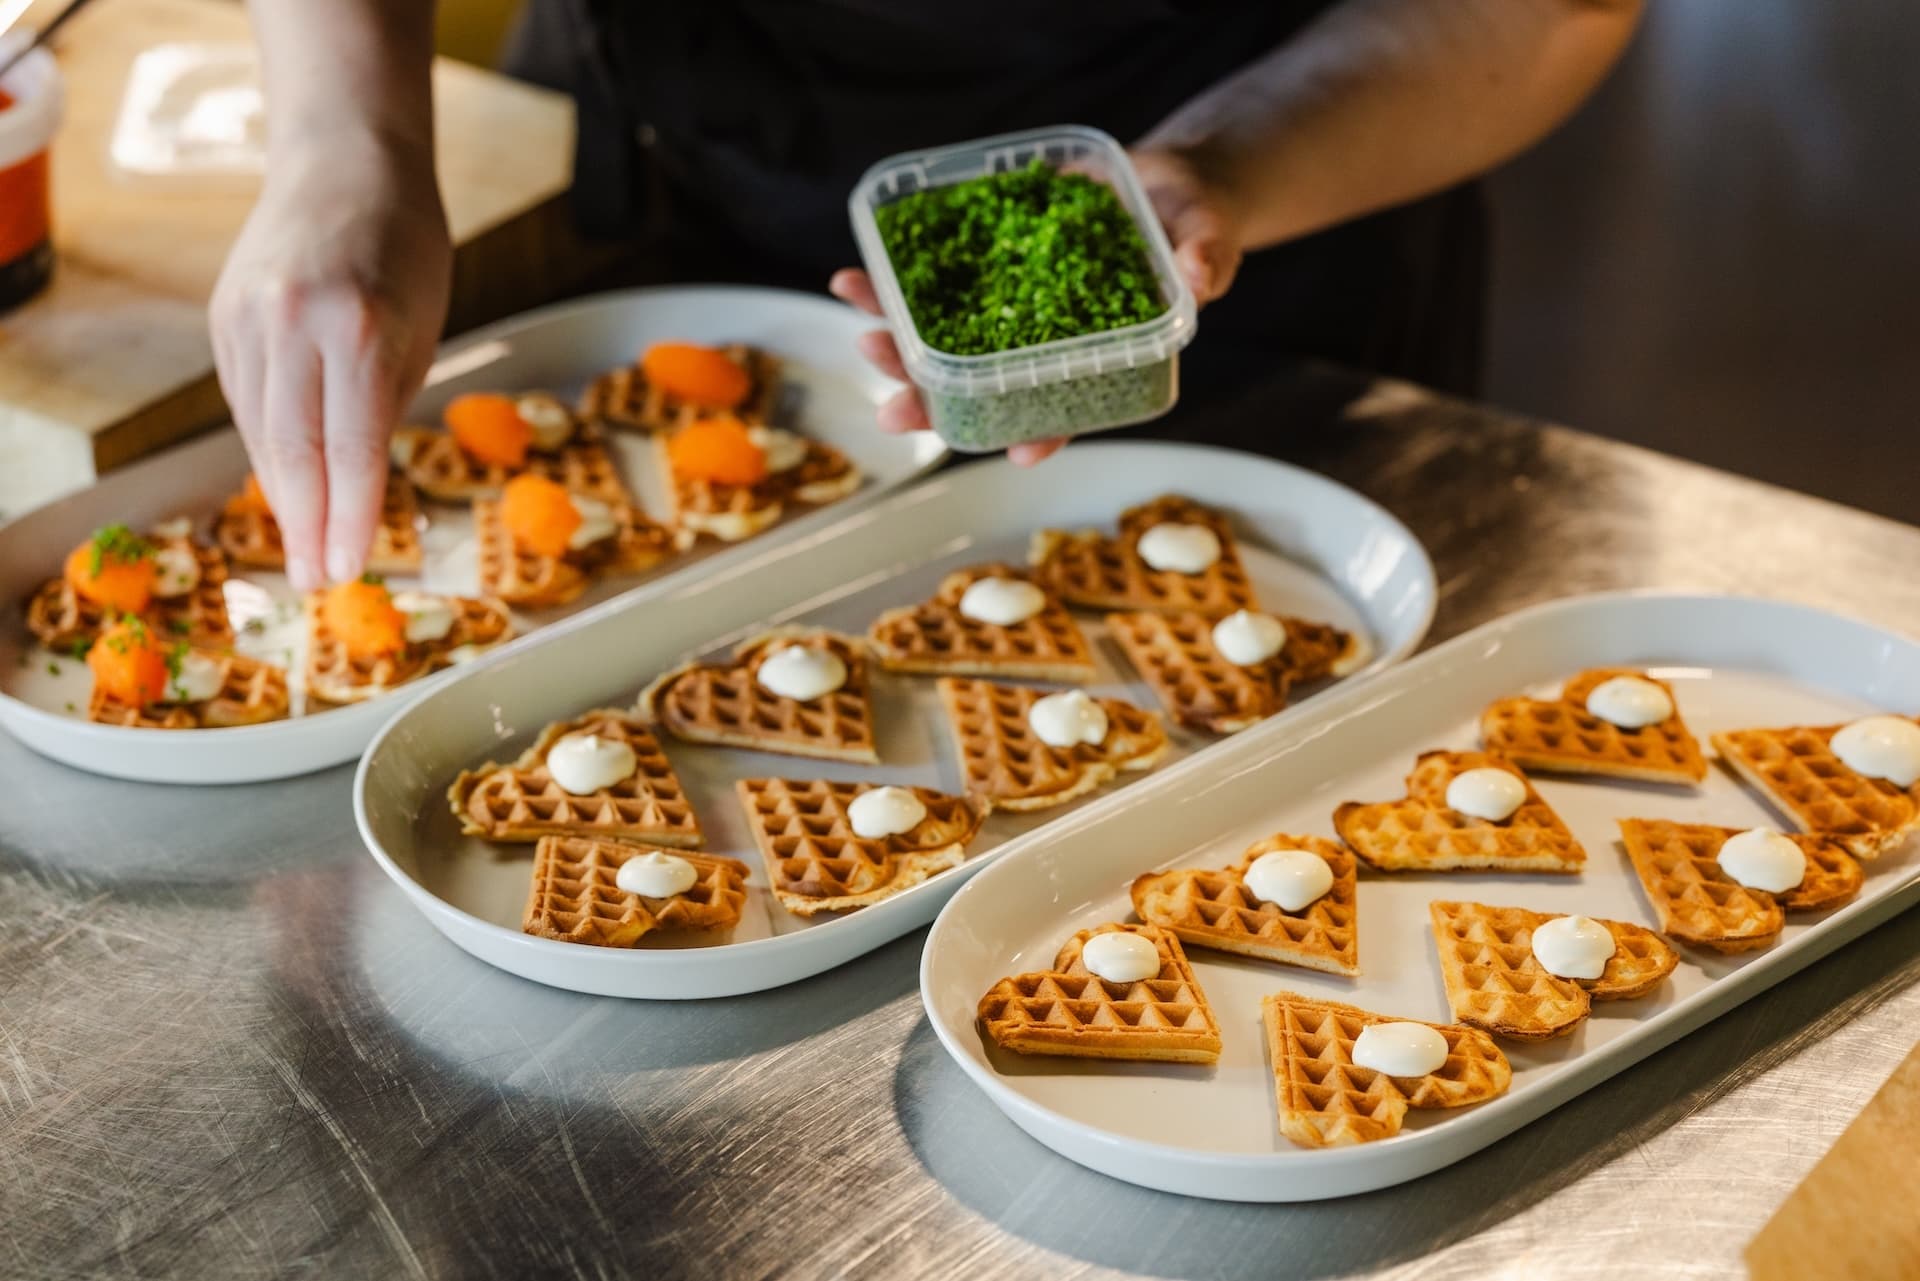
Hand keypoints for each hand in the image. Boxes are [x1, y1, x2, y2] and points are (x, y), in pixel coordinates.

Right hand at [210, 136, 450, 588]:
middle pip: (295, 451)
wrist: (342, 161)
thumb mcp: (426, 326)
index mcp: (361, 327)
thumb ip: (389, 401)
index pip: (352, 448)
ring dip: (284, 499)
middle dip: (308, 527)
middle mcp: (295, 324)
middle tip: (316, 581)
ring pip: (262, 432)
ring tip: (303, 551)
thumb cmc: (406, 246)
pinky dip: (269, 449)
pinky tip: (288, 486)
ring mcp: (249, 319)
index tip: (347, 569)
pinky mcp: (223, 319)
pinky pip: (246, 403)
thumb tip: (362, 485)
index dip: (348, 518)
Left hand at [830, 146, 1241, 465]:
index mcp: (1102, 357)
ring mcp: (1009, 310)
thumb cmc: (1193, 220)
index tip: (1019, 449)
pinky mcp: (985, 270)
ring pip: (946, 345)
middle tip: (895, 411)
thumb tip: (1203, 276)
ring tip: (862, 340)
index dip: (1044, 431)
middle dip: (938, 401)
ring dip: (900, 349)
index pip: (1071, 408)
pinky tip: (852, 282)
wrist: (1157, 184)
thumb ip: (1210, 254)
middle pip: (987, 388)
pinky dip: (889, 288)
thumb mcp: (1209, 232)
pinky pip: (930, 285)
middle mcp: (1045, 345)